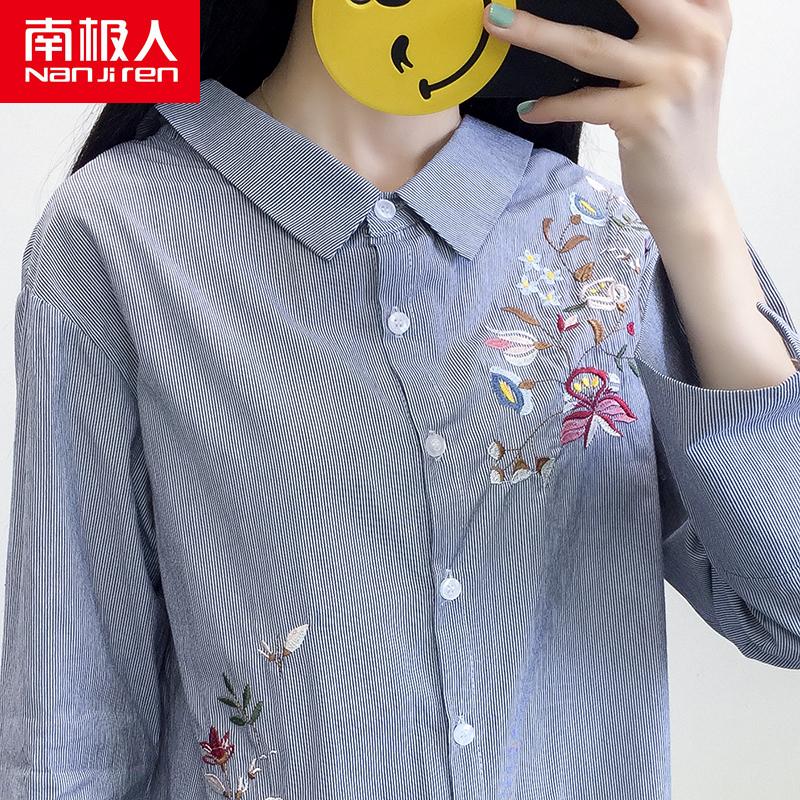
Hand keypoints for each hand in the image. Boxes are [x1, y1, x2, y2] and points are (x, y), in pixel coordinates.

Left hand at [483, 0, 732, 227]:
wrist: (690, 194)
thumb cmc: (674, 124)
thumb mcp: (681, 62)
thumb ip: (656, 24)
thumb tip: (580, 4)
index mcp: (710, 13)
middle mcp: (699, 38)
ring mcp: (675, 78)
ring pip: (588, 46)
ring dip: (535, 33)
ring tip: (497, 23)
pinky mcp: (647, 118)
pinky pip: (582, 103)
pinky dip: (550, 106)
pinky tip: (529, 110)